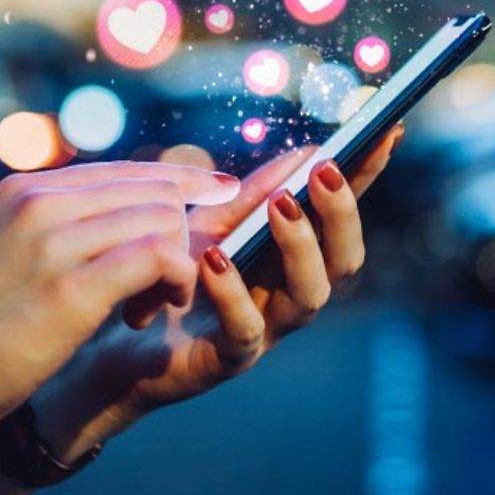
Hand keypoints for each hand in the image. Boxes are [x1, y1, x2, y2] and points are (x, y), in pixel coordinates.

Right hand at [0, 162, 240, 440]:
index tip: (222, 192)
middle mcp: (41, 203)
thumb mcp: (3, 254)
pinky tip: (151, 312)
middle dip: (185, 228)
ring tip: (151, 305)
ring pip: (162, 220)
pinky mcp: (71, 286)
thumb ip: (53, 228)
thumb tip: (115, 217)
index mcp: (26, 191)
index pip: (128, 170)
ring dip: (178, 262)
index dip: (183, 181)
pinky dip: (174, 280)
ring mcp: (55, 241)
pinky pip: (157, 257)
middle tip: (174, 280)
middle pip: (155, 189)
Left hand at [35, 125, 402, 459]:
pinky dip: (234, 293)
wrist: (109, 336)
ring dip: (301, 246)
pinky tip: (216, 260)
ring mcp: (264, 331)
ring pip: (310, 295)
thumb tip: (308, 151)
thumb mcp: (210, 226)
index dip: (367, 177)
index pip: (340, 214)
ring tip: (282, 205)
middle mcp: (289, 295)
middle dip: (342, 214)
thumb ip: (254, 194)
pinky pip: (245, 331)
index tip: (386, 133)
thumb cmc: (167, 279)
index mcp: (292, 258)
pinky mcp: (225, 361)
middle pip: (343, 260)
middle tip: (325, 173)